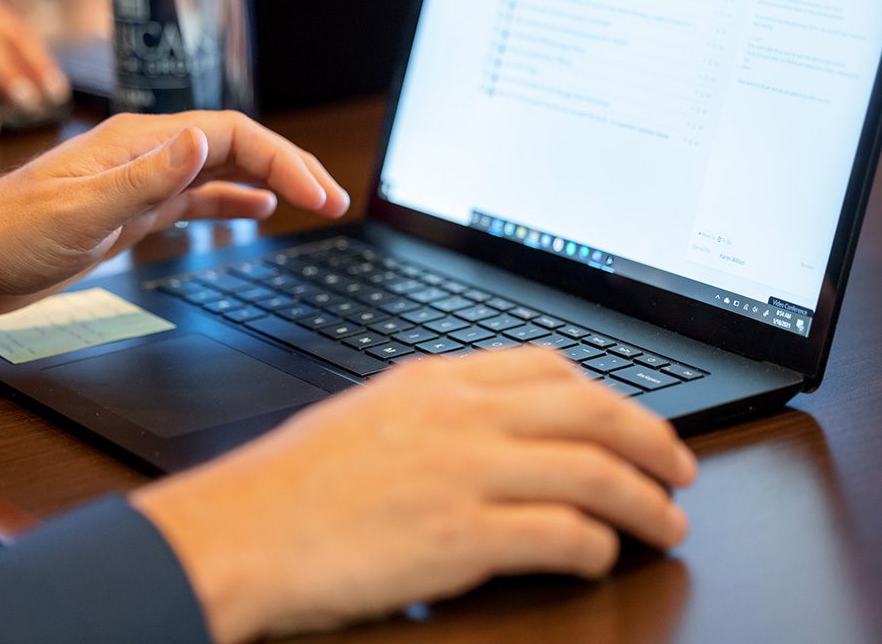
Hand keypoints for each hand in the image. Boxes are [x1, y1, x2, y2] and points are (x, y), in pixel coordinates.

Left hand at [0, 110, 348, 326]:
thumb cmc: (9, 233)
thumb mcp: (81, 208)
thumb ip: (146, 177)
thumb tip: (204, 142)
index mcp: (140, 143)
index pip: (232, 136)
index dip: (282, 160)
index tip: (318, 194)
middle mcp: (147, 156)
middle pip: (237, 148)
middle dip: (290, 168)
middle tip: (334, 200)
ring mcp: (143, 183)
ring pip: (224, 173)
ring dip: (271, 184)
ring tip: (314, 202)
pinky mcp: (135, 213)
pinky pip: (199, 201)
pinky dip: (234, 205)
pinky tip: (259, 214)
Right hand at [132, 348, 696, 643]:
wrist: (241, 529)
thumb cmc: (292, 480)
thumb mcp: (370, 415)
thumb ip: (436, 409)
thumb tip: (493, 424)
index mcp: (437, 380)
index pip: (549, 366)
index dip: (606, 393)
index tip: (627, 417)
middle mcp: (461, 415)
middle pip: (591, 410)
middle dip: (653, 439)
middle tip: (680, 467)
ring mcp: (465, 472)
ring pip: (595, 472)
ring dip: (646, 500)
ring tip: (667, 521)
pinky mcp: (463, 535)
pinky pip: (563, 535)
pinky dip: (597, 546)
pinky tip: (600, 555)